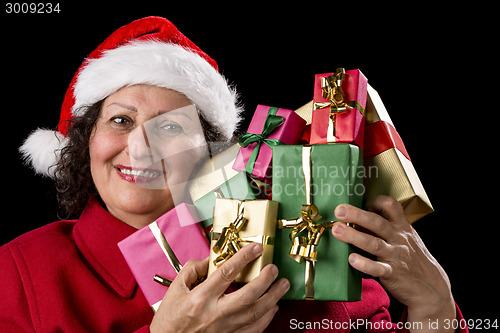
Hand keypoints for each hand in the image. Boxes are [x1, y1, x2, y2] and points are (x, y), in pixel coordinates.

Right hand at [150, 243, 289, 332]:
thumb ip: (192, 270)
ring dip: (272, 297)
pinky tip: (272, 308)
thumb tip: (209, 260)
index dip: (244, 258)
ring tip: (282, 286)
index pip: (227, 272)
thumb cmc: (170, 320)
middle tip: (274, 268)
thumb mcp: (174, 289)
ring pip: (255, 313)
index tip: (256, 248)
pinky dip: (266, 319)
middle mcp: (215, 313)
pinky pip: (253, 330)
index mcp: (200, 298)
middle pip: (248, 295)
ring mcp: (224, 328)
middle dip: (265, 279)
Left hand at [331, 195, 455, 331]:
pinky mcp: (393, 274)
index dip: (375, 201)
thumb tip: (354, 217)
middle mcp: (398, 239)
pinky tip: (351, 259)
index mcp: (401, 227)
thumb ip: (384, 228)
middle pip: (377, 222)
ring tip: (336, 230)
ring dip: (354, 236)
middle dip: (357, 215)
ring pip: (374, 244)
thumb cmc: (410, 258)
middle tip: (339, 210)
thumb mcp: (403, 238)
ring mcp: (396, 256)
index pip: (391, 206)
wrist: (431, 288)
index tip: (360, 200)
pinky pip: (378, 268)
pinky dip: (364, 264)